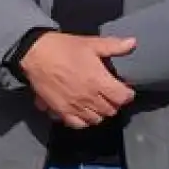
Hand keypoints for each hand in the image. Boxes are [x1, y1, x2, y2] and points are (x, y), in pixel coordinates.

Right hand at [19, 32, 135, 128]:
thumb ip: (113, 46)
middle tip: (110, 94)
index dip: (127, 94)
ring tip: (97, 103)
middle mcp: (89, 97)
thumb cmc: (64, 47)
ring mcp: (74, 106)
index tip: (124, 89)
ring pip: (96, 119)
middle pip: (111, 110)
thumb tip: (133, 43)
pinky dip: (83, 121)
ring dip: (100, 112)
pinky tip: (83, 112)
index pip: (123, 98)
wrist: (35, 54)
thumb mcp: (90, 43)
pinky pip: (78, 124)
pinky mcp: (61, 111)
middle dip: (114, 103)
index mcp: (99, 81)